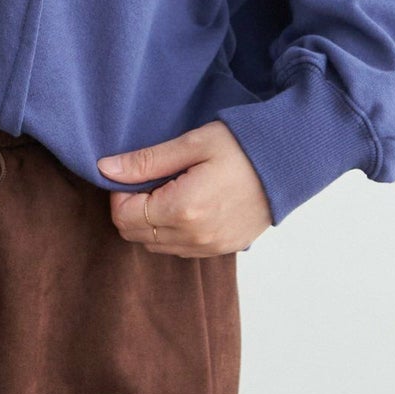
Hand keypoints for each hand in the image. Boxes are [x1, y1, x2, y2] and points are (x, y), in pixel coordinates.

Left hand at [99, 120, 272, 255]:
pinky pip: (181, 249)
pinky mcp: (224, 249)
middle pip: (136, 234)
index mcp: (182, 209)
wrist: (289, 162)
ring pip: (156, 246)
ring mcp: (211, 247)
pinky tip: (188, 204)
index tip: (135, 173)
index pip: (123, 216)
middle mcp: (194, 237)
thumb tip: (105, 169)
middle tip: (151, 179)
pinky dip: (173, 232)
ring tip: (171, 189)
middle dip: (132, 208)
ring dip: (152, 222)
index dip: (119, 193)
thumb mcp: (191, 143)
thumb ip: (146, 161)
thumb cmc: (242, 146)